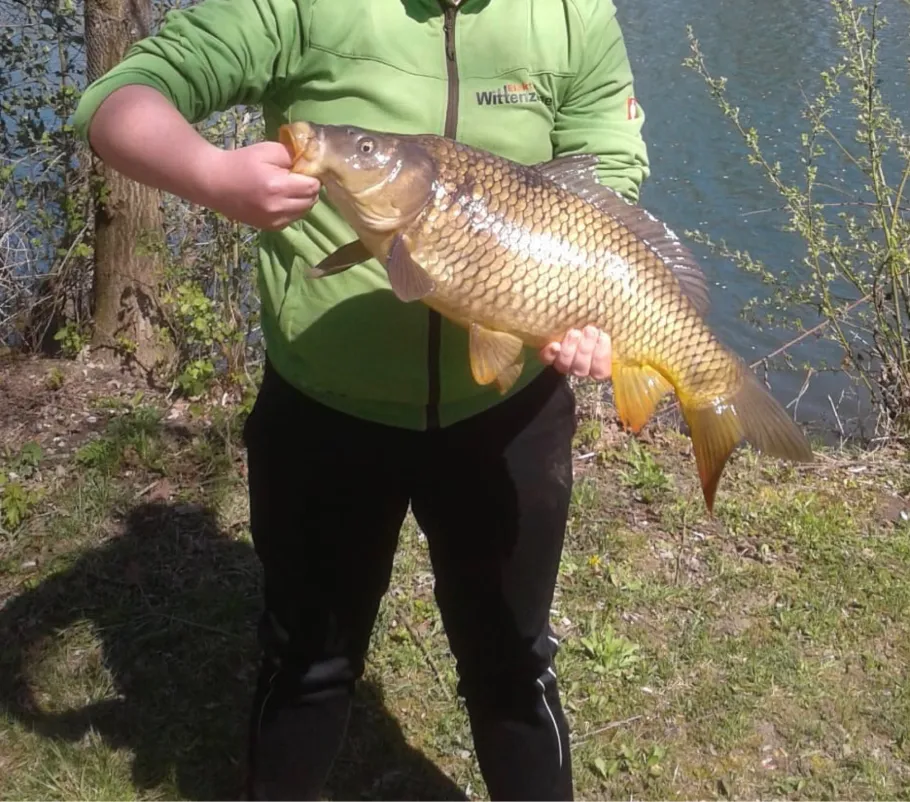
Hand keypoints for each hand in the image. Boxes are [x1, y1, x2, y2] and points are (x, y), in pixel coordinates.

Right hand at [202, 142, 320, 230]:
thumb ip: (292, 155)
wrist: (214, 183)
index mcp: (278, 187)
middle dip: (309, 188)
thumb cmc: (240, 162)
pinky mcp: (269, 227)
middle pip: (311, 201)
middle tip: (298, 178)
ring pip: (303, 212)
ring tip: (288, 188)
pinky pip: (292, 219)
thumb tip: (311, 162)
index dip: (313, 176)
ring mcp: (274, 221)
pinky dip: (292, 209)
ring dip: (302, 200)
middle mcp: (278, 208)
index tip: (305, 169)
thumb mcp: (267, 150)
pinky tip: (280, 199)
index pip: (313, 186)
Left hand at [539, 326, 611, 379]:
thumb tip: (616, 329)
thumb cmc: (595, 324)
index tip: (604, 337)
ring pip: (565, 365)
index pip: (601, 371)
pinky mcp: (548, 356)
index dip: (602, 356)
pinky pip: (547, 359)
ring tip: (574, 333)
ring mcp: (563, 364)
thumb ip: (606, 334)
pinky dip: (550, 353)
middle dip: (586, 349)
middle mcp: (579, 369)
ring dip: (570, 348)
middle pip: (581, 368)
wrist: (572, 315)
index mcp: (597, 366)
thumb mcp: (603, 330)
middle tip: (589, 331)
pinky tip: (554, 345)